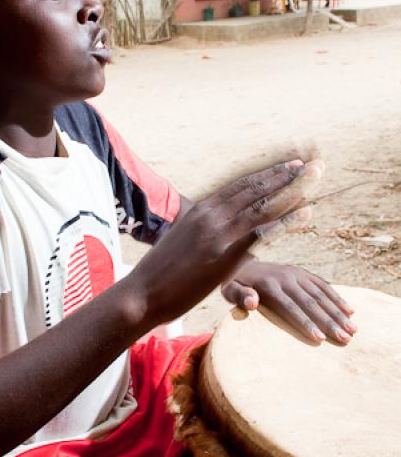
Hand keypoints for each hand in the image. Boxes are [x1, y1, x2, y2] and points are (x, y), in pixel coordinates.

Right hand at [130, 159, 315, 328]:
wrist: (141, 293)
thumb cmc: (159, 273)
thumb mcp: (180, 241)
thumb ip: (198, 231)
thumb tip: (208, 230)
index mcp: (200, 211)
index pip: (239, 186)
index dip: (266, 174)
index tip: (287, 166)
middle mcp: (210, 216)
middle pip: (254, 188)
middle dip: (284, 174)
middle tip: (310, 163)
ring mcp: (218, 235)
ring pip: (262, 205)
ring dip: (292, 189)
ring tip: (315, 176)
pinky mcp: (224, 257)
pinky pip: (262, 233)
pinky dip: (286, 221)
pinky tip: (306, 213)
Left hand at [222, 262, 355, 343]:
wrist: (239, 258)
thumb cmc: (231, 282)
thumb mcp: (228, 289)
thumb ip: (239, 296)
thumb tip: (252, 303)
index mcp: (268, 285)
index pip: (290, 307)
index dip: (305, 323)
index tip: (320, 339)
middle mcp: (286, 277)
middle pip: (311, 303)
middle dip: (329, 322)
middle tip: (345, 339)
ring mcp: (296, 274)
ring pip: (321, 295)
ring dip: (338, 313)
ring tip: (353, 331)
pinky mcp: (302, 272)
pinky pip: (323, 285)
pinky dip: (337, 299)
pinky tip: (350, 312)